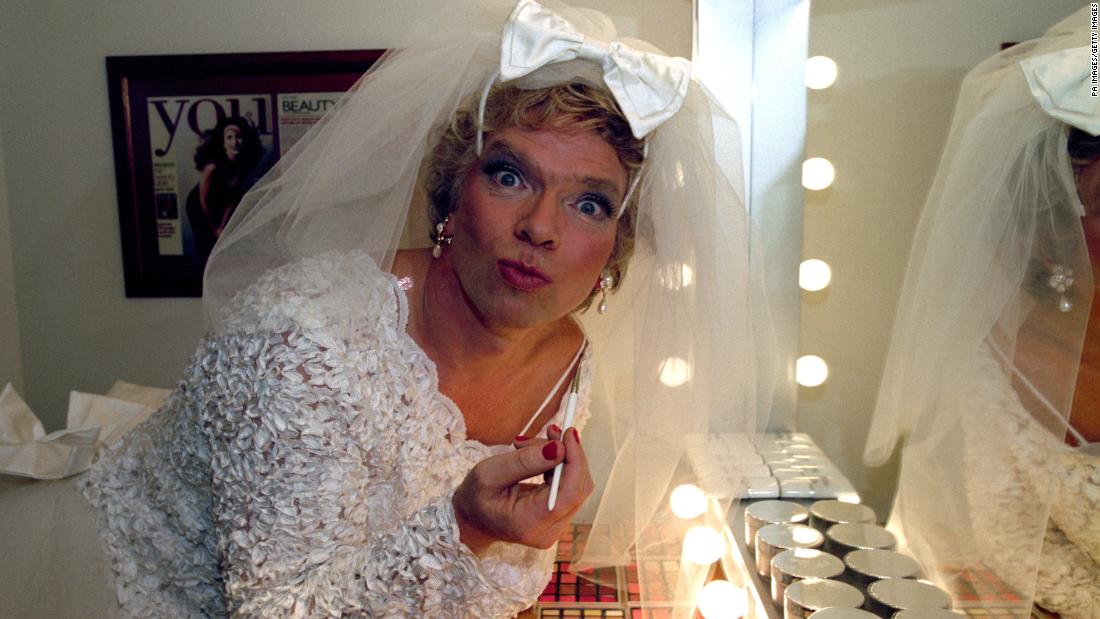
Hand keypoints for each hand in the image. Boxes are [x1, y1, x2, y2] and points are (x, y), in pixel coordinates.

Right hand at [452, 426, 592, 553]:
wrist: (471, 521)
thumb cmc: (475, 498)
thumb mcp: (489, 473)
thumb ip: (524, 461)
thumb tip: (559, 447)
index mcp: (530, 523)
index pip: (570, 492)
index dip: (575, 460)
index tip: (568, 432)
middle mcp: (549, 531)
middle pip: (578, 487)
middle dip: (566, 454)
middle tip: (547, 431)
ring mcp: (556, 527)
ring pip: (575, 483)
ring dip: (560, 457)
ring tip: (527, 445)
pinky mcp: (557, 518)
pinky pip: (569, 486)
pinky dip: (558, 465)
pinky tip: (538, 456)